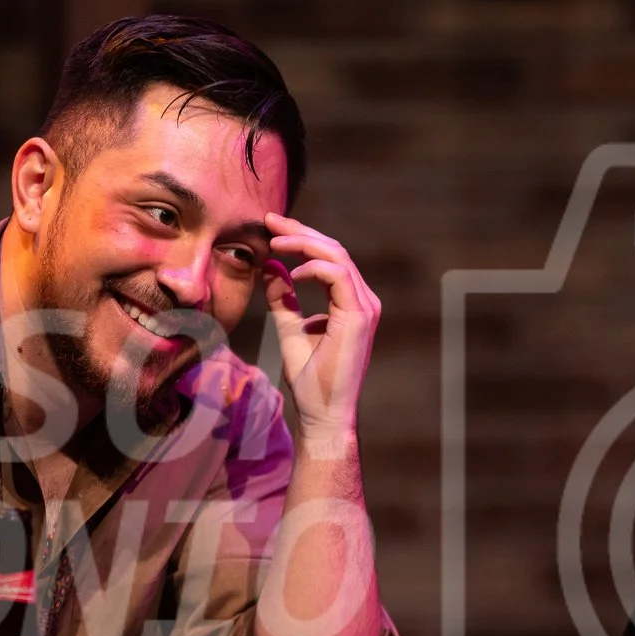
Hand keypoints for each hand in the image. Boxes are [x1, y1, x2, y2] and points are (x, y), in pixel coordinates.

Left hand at [262, 213, 381, 438]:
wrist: (323, 414)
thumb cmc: (310, 381)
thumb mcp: (290, 330)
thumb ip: (283, 299)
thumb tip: (270, 268)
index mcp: (350, 302)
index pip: (328, 257)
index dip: (301, 238)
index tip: (271, 229)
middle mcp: (363, 300)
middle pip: (333, 250)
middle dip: (300, 232)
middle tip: (269, 221)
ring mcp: (365, 308)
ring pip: (337, 256)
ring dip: (304, 244)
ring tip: (274, 242)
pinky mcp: (360, 317)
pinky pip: (339, 276)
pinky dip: (314, 268)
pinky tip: (291, 273)